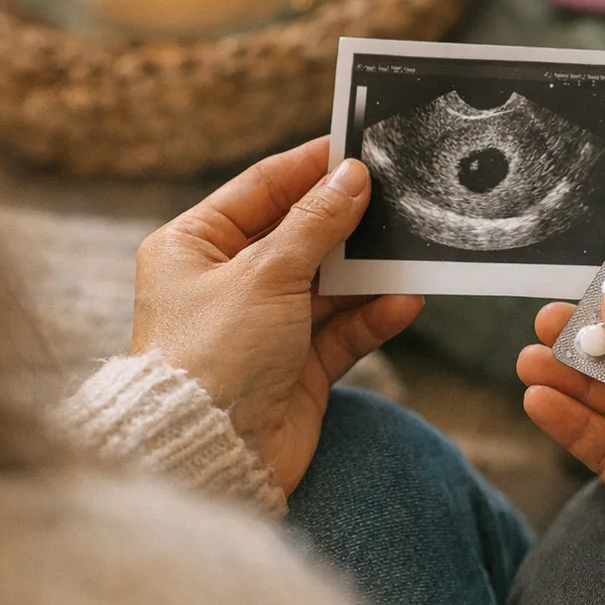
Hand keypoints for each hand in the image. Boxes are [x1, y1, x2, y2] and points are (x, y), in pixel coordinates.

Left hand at [132, 136, 423, 492]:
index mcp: (192, 247)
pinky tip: (405, 301)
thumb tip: (353, 177)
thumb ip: (317, 223)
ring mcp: (263, 326)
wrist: (209, 456)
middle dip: (348, 221)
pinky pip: (342, 329)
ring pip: (329, 283)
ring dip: (368, 272)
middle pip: (300, 234)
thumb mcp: (265, 273)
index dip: (310, 167)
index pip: (261, 188)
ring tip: (411, 250)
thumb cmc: (211, 357)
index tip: (358, 148)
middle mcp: (226, 282)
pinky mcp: (296, 367)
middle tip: (398, 195)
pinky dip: (373, 315)